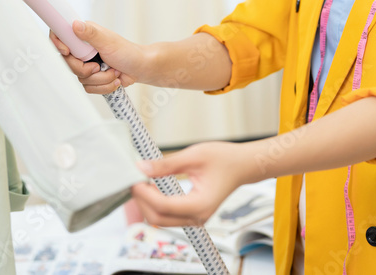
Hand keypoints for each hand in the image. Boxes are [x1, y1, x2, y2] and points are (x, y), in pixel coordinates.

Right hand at [49, 20, 144, 93]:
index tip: (67, 51)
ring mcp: (87, 64)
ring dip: (100, 79)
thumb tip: (75, 24)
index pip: (61, 35)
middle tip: (99, 66)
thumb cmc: (128, 52)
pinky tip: (113, 79)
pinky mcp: (92, 77)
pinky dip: (103, 86)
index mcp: (84, 35)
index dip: (58, 44)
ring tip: (113, 71)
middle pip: (69, 63)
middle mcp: (83, 49)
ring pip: (80, 78)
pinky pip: (88, 88)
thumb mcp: (108, 41)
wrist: (140, 68)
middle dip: (87, 69)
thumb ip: (90, 33)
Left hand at [129, 142, 256, 226]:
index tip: (133, 178)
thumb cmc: (224, 159)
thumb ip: (166, 164)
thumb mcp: (194, 155)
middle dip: (142, 201)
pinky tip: (153, 186)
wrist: (242, 165)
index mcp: (200, 204)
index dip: (144, 193)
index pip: (162, 206)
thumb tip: (141, 168)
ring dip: (148, 203)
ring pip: (161, 219)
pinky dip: (156, 203)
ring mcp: (195, 218)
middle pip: (158, 218)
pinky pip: (168, 215)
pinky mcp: (192, 214)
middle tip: (134, 180)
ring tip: (142, 181)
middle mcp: (197, 217)